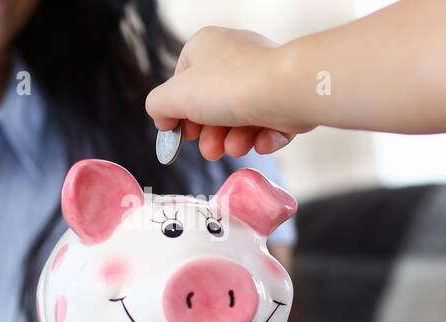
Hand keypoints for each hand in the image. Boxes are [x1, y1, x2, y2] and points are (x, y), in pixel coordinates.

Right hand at [145, 26, 315, 160]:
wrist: (288, 90)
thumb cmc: (228, 87)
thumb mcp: (175, 97)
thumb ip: (158, 106)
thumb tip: (162, 118)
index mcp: (206, 46)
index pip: (183, 81)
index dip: (178, 111)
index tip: (180, 134)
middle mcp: (236, 56)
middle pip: (212, 104)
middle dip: (210, 134)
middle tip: (210, 150)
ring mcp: (264, 76)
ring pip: (241, 117)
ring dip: (235, 139)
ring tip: (235, 148)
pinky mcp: (287, 96)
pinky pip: (269, 122)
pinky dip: (263, 137)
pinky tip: (261, 142)